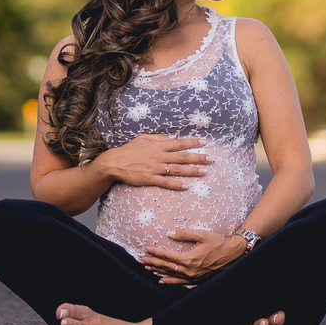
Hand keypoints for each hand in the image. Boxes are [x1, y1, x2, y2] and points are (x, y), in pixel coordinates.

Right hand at [94, 134, 211, 189]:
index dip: (193, 142)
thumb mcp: (143, 138)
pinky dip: (176, 184)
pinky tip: (186, 186)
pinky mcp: (150, 178)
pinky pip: (166, 182)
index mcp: (158, 146)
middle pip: (182, 156)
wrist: (115, 162)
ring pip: (177, 169)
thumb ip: (159, 138)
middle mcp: (159, 156)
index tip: (204, 142)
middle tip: (210, 159)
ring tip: (203, 172)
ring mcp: (155, 168)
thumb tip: (173, 138)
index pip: (179, 143)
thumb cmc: (129, 150)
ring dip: (191, 171)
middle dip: (198, 157)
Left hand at [140, 228, 247, 283]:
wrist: (232, 254)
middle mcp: (189, 270)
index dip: (156, 252)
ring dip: (158, 271)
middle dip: (153, 262)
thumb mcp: (202, 235)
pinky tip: (162, 280)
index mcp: (189, 259)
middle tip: (141, 260)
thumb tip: (169, 233)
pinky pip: (180, 282)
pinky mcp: (196, 279)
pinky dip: (170, 281)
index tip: (146, 249)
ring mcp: (193, 276)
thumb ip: (184, 234)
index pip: (167, 256)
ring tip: (147, 268)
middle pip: (167, 266)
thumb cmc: (218, 243)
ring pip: (171, 275)